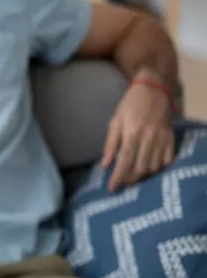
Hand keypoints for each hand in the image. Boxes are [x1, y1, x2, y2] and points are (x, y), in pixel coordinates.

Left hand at [101, 70, 175, 191]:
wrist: (153, 89)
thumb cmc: (130, 105)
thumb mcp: (115, 121)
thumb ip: (110, 144)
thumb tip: (105, 165)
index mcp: (132, 133)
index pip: (124, 162)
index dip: (118, 177)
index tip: (112, 189)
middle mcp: (149, 138)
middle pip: (140, 167)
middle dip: (130, 179)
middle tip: (122, 184)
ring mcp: (162, 138)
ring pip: (155, 166)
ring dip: (144, 176)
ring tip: (134, 177)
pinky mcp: (171, 138)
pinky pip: (168, 160)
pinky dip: (160, 169)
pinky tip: (151, 170)